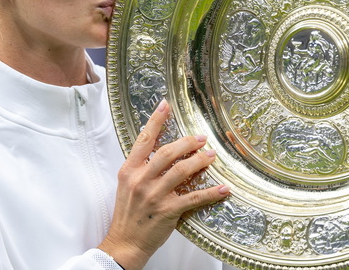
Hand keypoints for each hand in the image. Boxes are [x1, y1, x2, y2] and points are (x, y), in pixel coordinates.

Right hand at [98, 100, 229, 269]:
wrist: (125, 242)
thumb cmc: (128, 214)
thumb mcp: (127, 185)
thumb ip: (141, 168)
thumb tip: (161, 151)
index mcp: (129, 171)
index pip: (143, 140)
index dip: (155, 121)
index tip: (165, 105)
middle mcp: (141, 180)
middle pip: (167, 153)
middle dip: (187, 142)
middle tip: (201, 138)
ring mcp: (154, 196)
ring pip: (181, 171)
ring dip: (199, 161)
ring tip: (211, 155)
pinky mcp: (168, 211)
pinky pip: (193, 198)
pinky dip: (211, 192)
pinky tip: (223, 188)